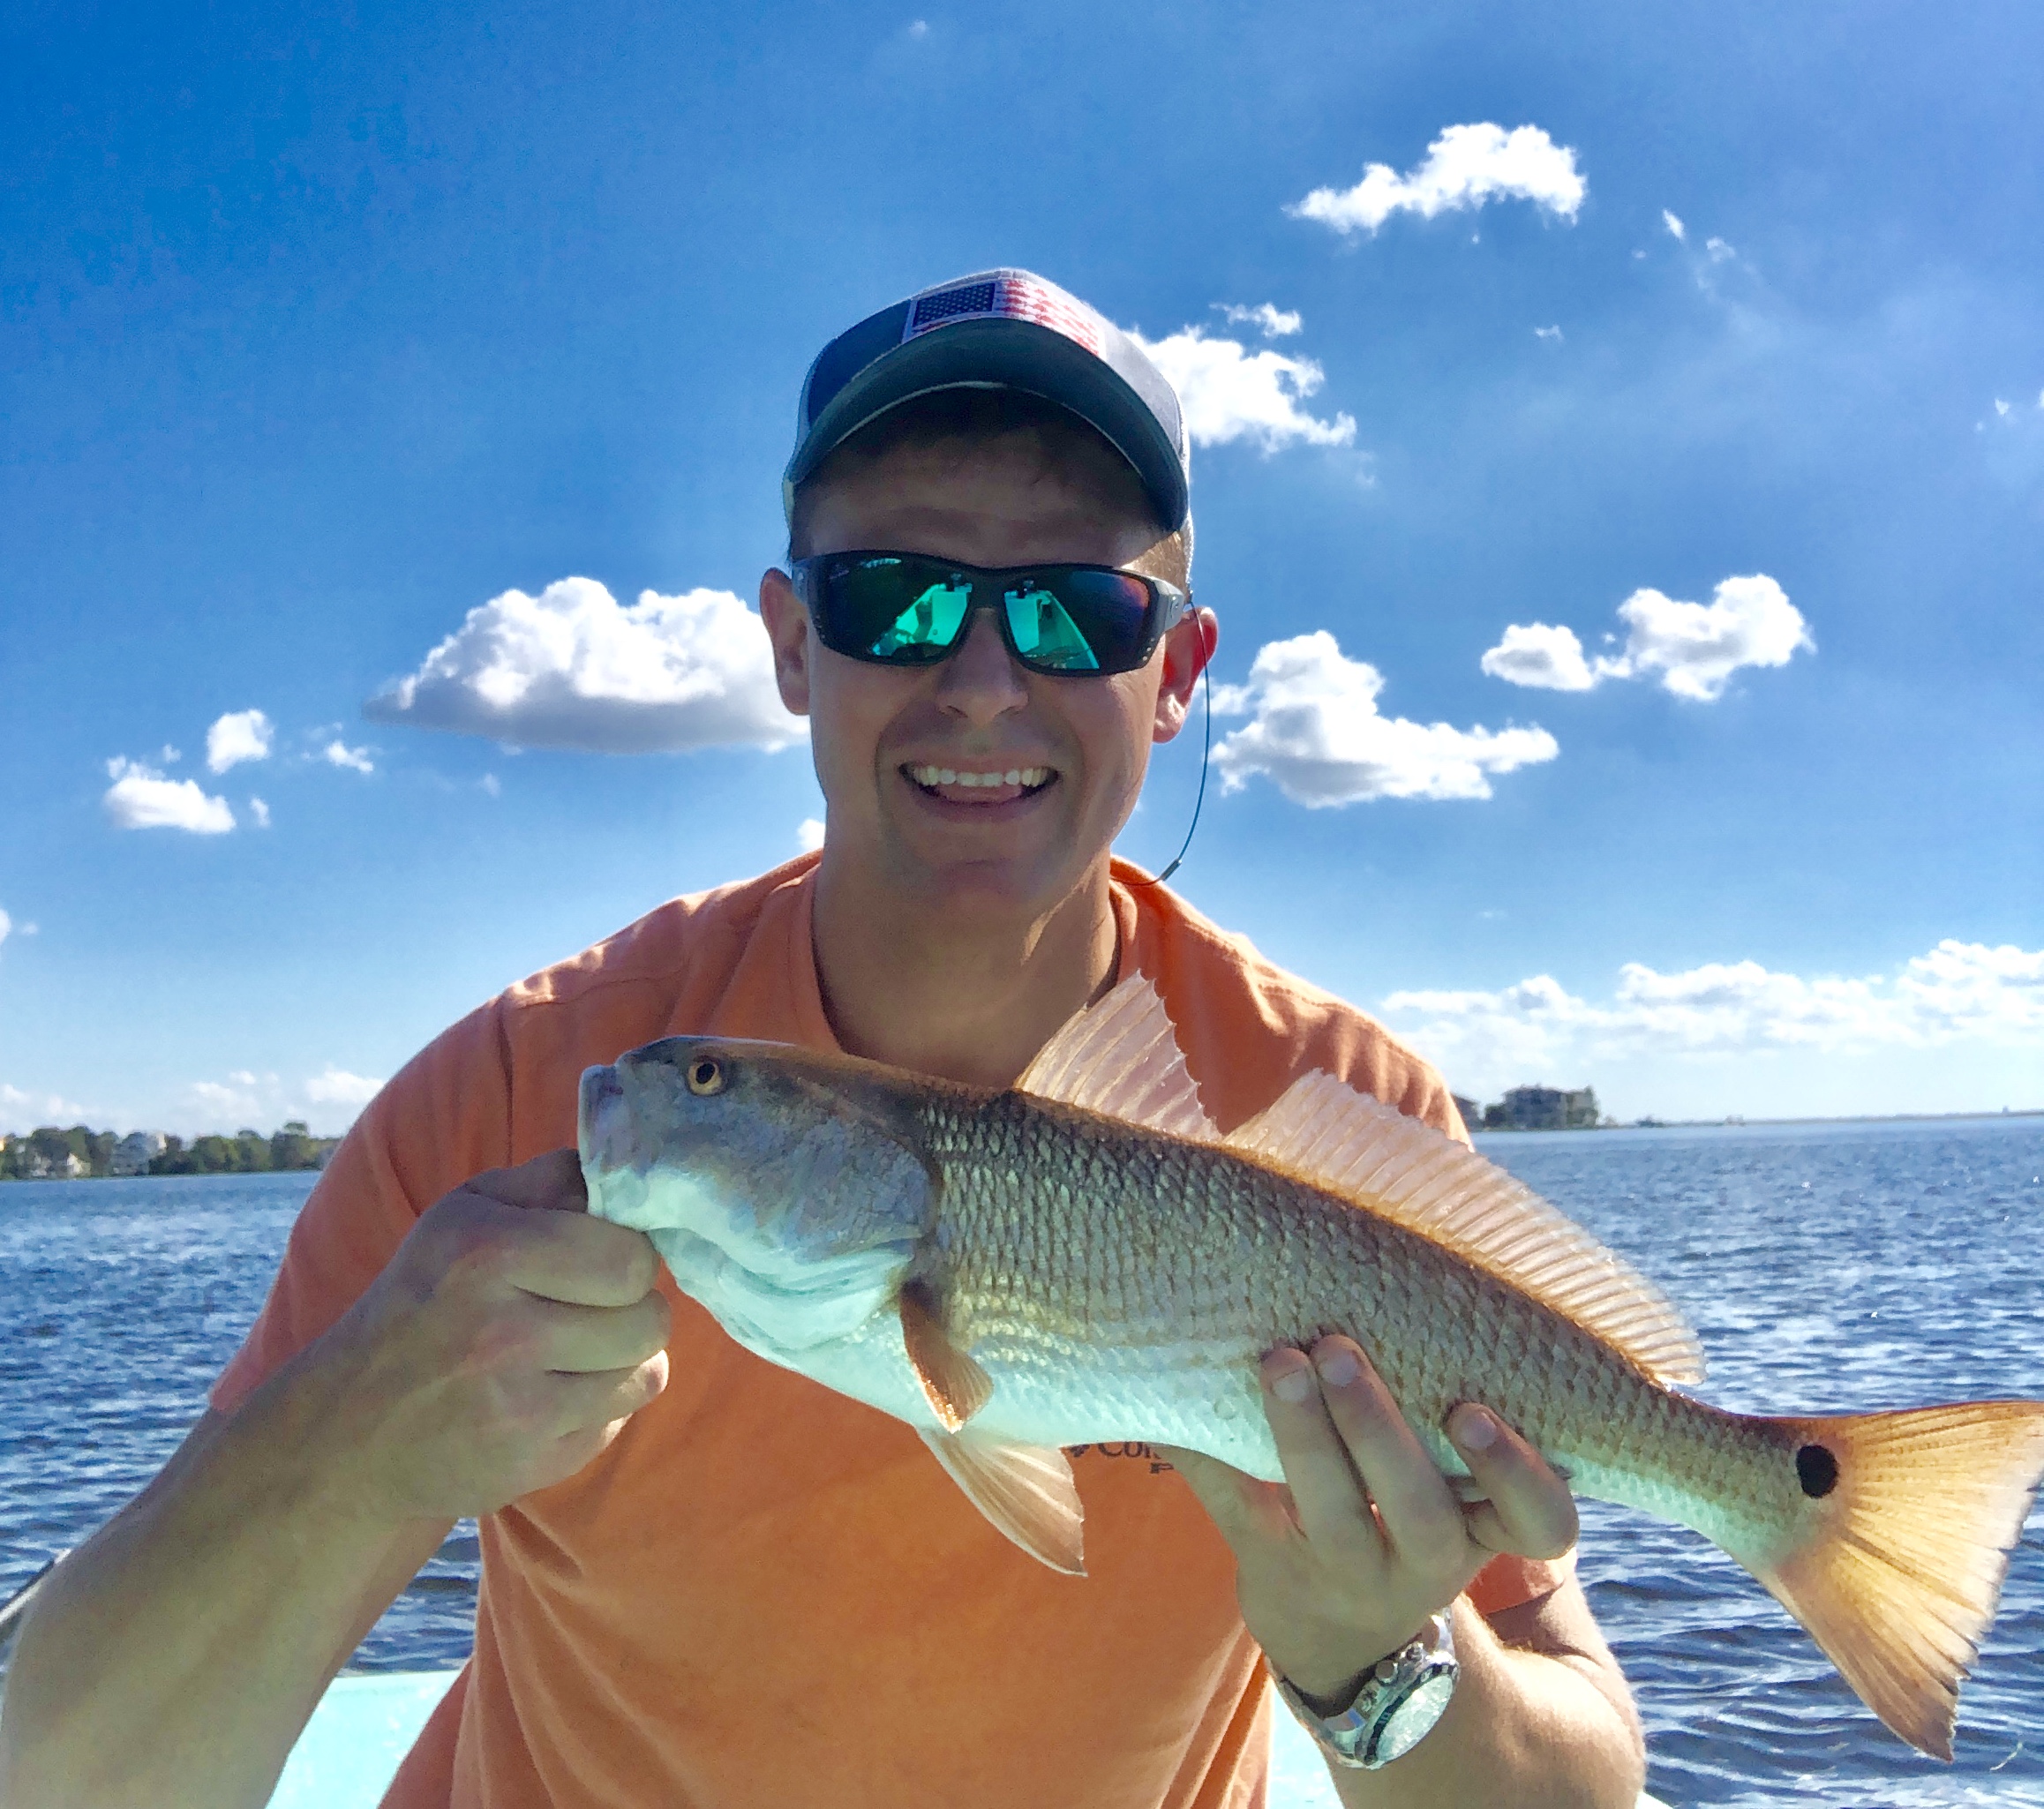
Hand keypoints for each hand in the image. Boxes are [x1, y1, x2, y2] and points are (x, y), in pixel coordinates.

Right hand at [309, 1149, 671, 1523]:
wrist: (349, 1431)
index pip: (630, 1256)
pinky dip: (600, 1407)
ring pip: (647, 1372)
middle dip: (633, 1309)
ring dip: (623, 1360)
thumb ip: (547, 1180)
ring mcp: (517, 1409)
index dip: (628, 1256)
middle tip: (593, 1308)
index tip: (600, 1261)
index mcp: (486, 1254)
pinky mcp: (530, 1465)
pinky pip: (619, 1421)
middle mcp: (501, 1333)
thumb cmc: (423, 1303)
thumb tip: (624, 1169)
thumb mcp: (462, 1217)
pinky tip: (552, 1394)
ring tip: (575, 1351)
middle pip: (649, 1318)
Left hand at [1164, 1335, 1577, 1704]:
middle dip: (1377, 1431)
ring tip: (1279, 1360)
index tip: (1470, 1411)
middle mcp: (1423, 1561)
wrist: (1336, 1629)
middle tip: (1341, 1350)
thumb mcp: (1449, 1487)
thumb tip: (1430, 1265)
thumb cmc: (1404, 1513)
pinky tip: (1183, 1401)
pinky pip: (1239, 1508)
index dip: (1517, 1473)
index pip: (1540, 1522)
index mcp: (1480, 1528)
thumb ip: (1450, 1411)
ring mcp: (1344, 1571)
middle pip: (1418, 1514)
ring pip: (1331, 1515)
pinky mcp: (1269, 1564)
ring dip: (1302, 1433)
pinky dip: (1207, 1450)